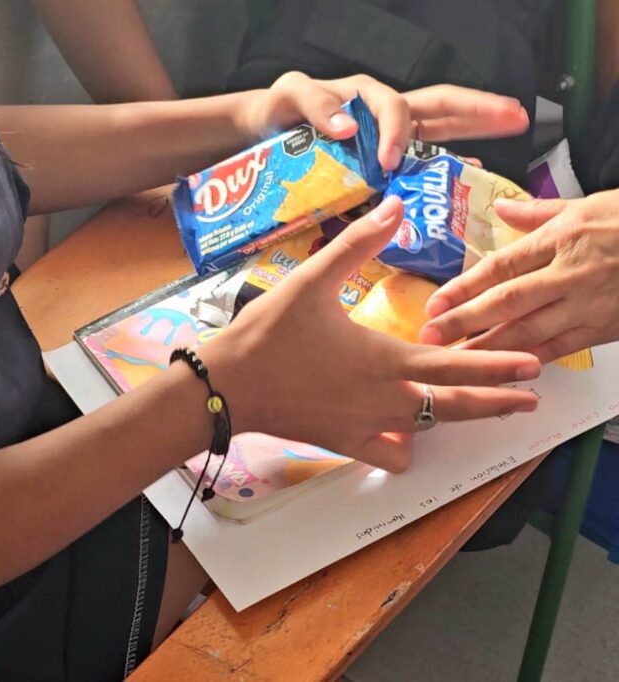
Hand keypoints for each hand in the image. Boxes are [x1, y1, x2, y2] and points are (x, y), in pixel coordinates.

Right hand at [199, 196, 540, 472]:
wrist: (230, 383)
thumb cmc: (269, 332)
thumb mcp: (313, 278)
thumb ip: (360, 243)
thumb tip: (396, 205)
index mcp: (383, 357)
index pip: (454, 364)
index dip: (496, 365)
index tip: (531, 367)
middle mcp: (384, 398)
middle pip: (454, 405)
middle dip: (496, 401)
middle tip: (529, 398)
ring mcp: (366, 426)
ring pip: (428, 428)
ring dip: (457, 418)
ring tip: (480, 410)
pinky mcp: (345, 442)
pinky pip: (389, 453)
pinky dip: (405, 447)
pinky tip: (408, 438)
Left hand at [237, 74, 528, 171]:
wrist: (264, 134)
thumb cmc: (278, 110)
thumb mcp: (290, 95)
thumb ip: (314, 103)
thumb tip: (349, 128)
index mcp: (367, 100)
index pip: (398, 109)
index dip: (398, 133)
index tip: (388, 163)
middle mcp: (386, 119)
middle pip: (442, 107)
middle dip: (479, 111)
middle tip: (516, 116)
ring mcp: (390, 142)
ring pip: (442, 132)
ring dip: (477, 133)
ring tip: (509, 136)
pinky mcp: (383, 166)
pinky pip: (423, 163)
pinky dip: (446, 168)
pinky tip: (468, 174)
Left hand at [419, 189, 618, 362]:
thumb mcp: (587, 205)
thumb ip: (539, 212)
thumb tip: (502, 209)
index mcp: (560, 239)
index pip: (500, 266)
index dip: (463, 287)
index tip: (433, 303)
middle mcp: (568, 273)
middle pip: (506, 302)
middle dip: (463, 322)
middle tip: (429, 338)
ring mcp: (587, 304)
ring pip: (529, 331)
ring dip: (488, 348)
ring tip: (454, 361)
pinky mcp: (604, 328)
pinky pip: (561, 348)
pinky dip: (530, 360)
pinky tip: (502, 372)